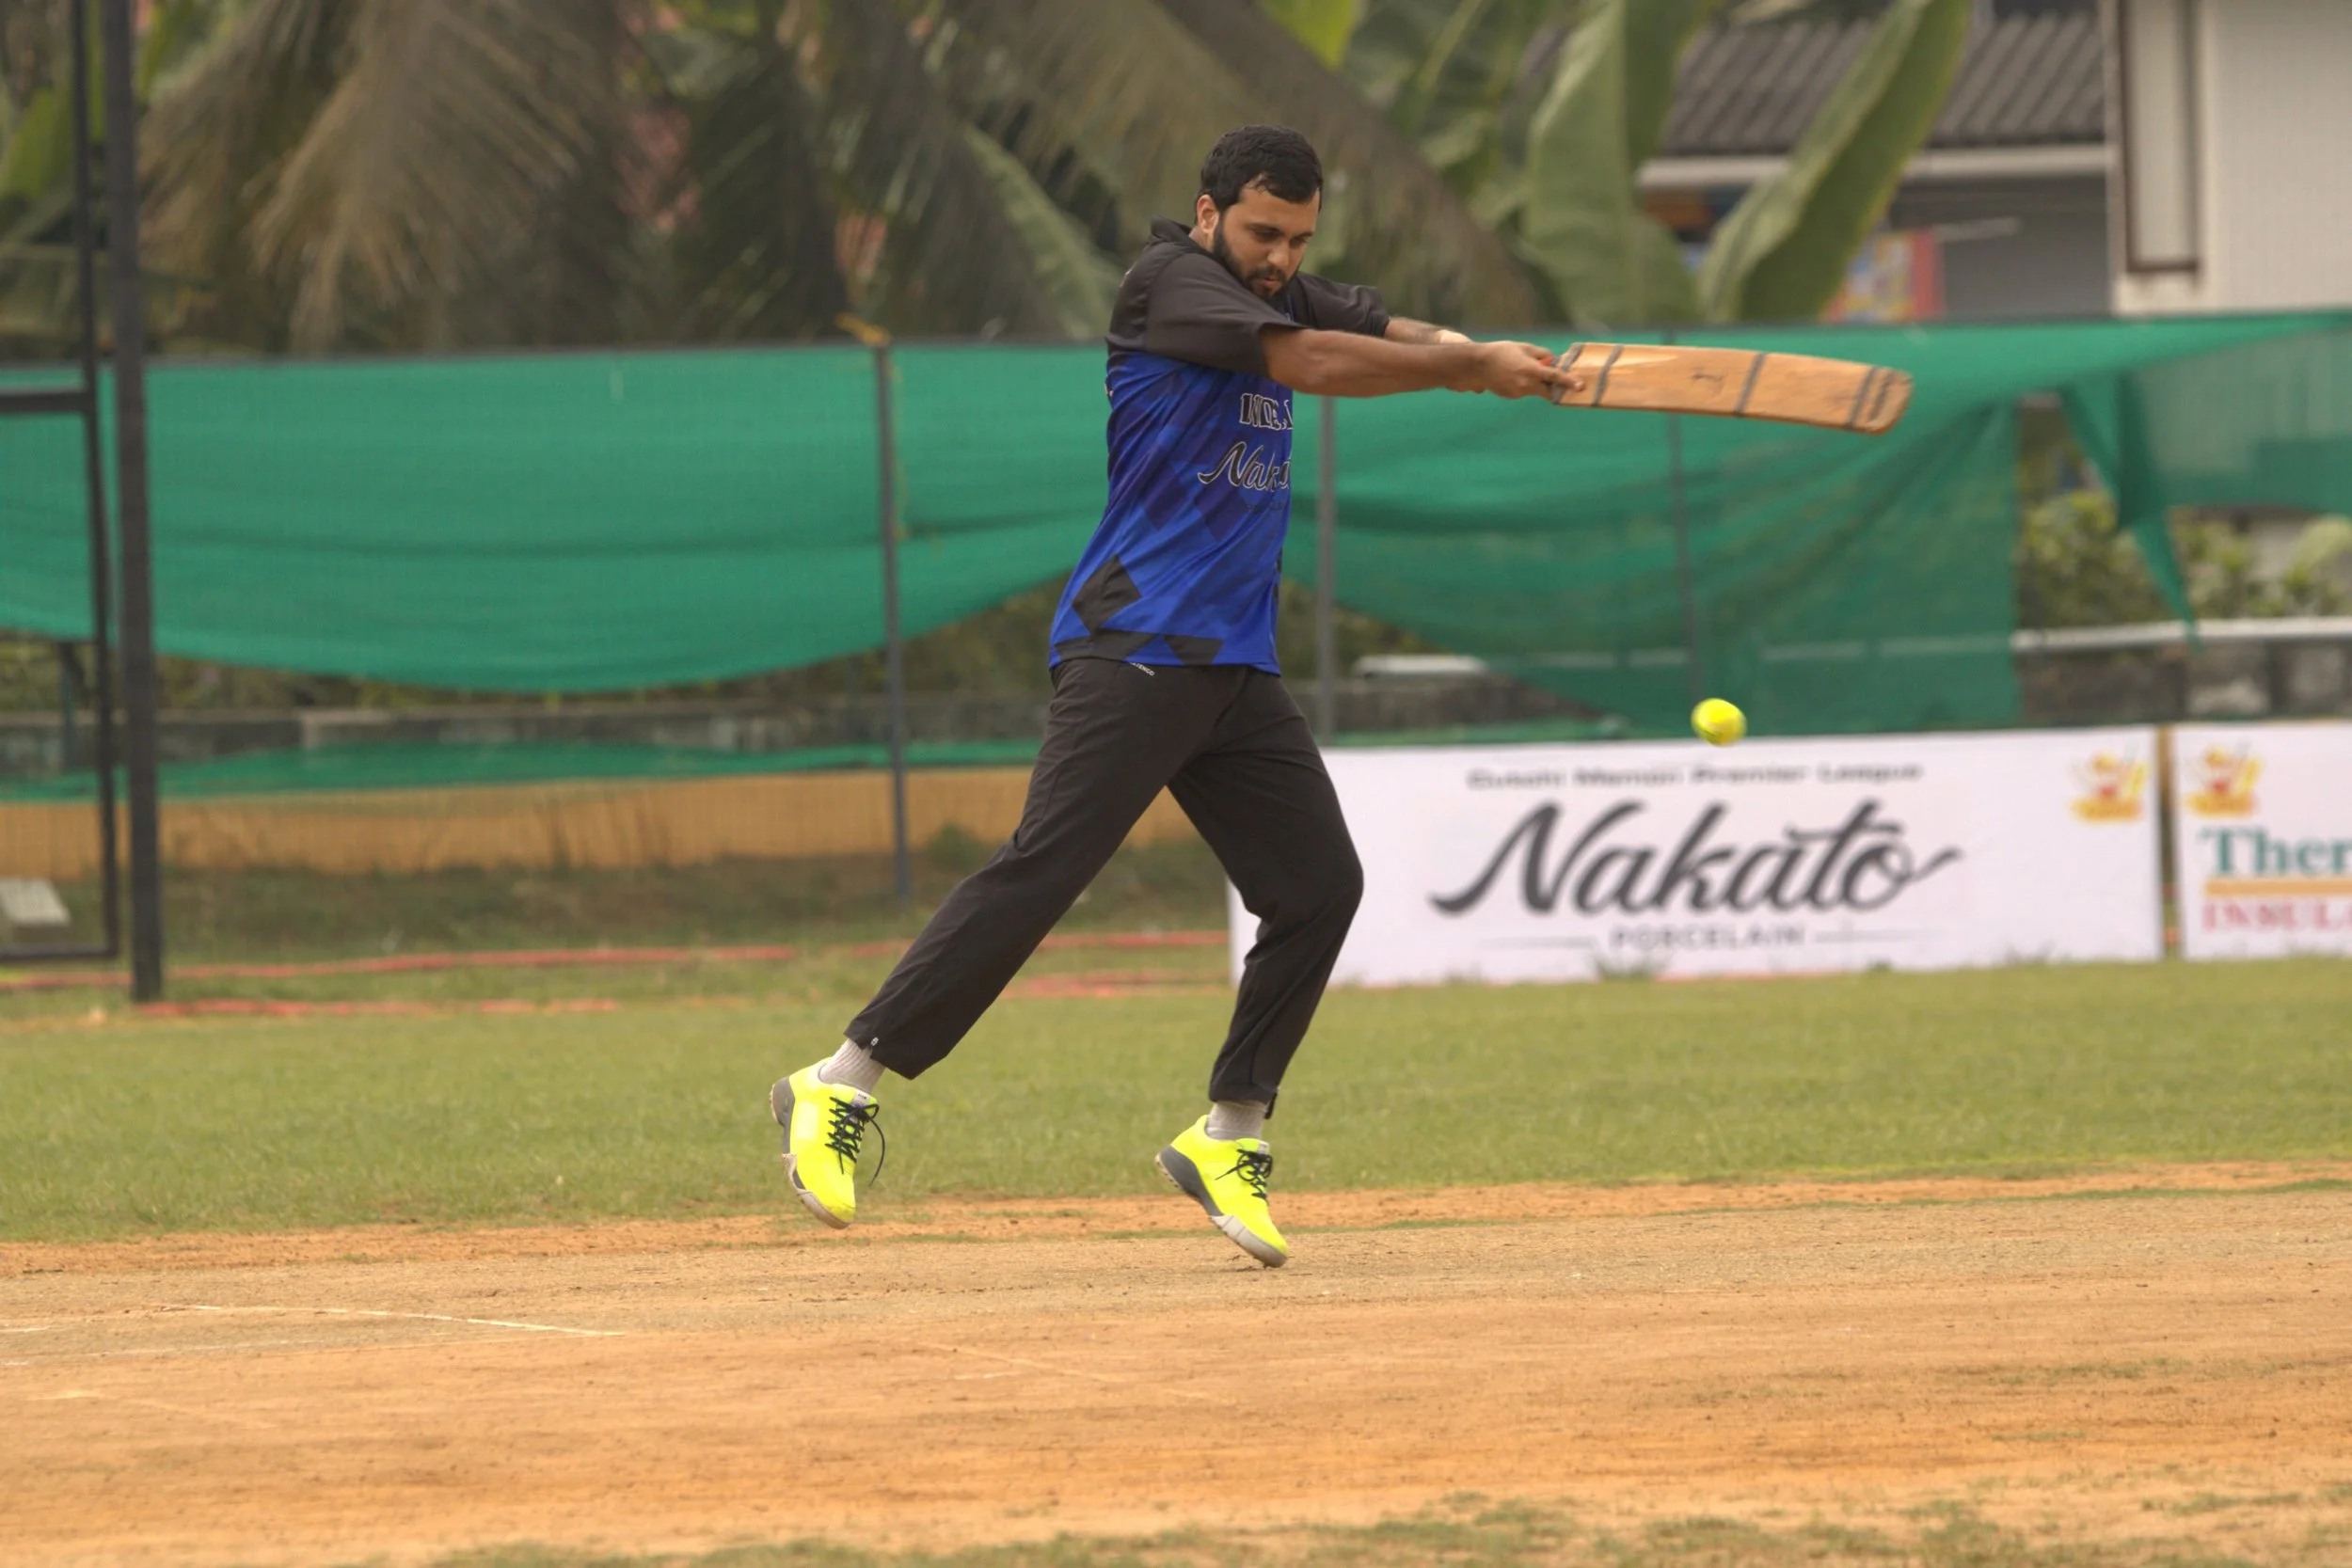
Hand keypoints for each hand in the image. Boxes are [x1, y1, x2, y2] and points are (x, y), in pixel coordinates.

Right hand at [1467, 341, 1583, 400]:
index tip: (1580, 386)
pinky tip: (1510, 375)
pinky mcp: (1511, 396)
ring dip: (1534, 382)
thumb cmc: (1502, 352)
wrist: (1477, 365)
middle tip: (1552, 379)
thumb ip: (1541, 354)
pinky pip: (1523, 391)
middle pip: (1548, 391)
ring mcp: (1518, 393)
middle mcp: (1526, 385)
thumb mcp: (1524, 347)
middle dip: (1553, 387)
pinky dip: (1523, 384)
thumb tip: (1553, 361)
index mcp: (1531, 370)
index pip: (1555, 377)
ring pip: (1534, 390)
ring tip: (1518, 369)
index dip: (1569, 382)